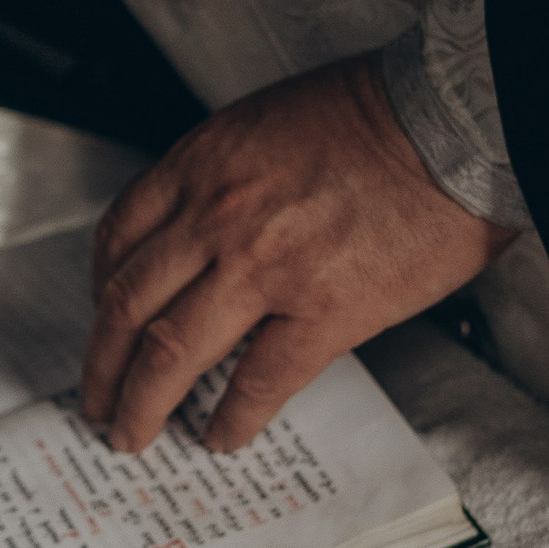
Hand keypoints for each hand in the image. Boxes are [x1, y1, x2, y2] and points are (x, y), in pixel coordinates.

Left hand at [81, 55, 513, 457]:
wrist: (453, 120)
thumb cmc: (382, 108)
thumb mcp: (273, 119)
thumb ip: (233, 173)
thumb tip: (220, 228)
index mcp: (203, 163)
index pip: (121, 237)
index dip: (101, 288)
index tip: (102, 316)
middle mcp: (217, 217)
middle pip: (128, 305)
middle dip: (102, 364)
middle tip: (95, 400)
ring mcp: (265, 268)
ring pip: (171, 352)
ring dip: (142, 403)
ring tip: (134, 435)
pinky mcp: (324, 311)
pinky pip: (259, 382)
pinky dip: (233, 419)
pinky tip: (222, 439)